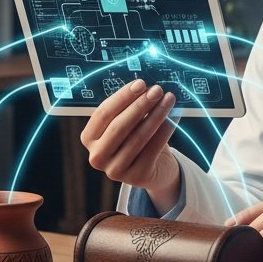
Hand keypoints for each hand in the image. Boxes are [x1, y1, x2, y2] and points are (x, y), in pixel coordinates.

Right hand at [80, 79, 180, 210]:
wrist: (155, 168)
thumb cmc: (138, 138)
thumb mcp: (128, 123)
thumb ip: (129, 108)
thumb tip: (144, 88)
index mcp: (89, 138)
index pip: (103, 113)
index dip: (122, 97)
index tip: (140, 84)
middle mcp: (97, 157)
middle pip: (119, 125)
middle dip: (140, 105)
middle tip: (157, 90)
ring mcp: (115, 170)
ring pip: (138, 137)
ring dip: (156, 115)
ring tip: (168, 99)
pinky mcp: (136, 177)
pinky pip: (153, 149)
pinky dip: (165, 130)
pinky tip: (173, 117)